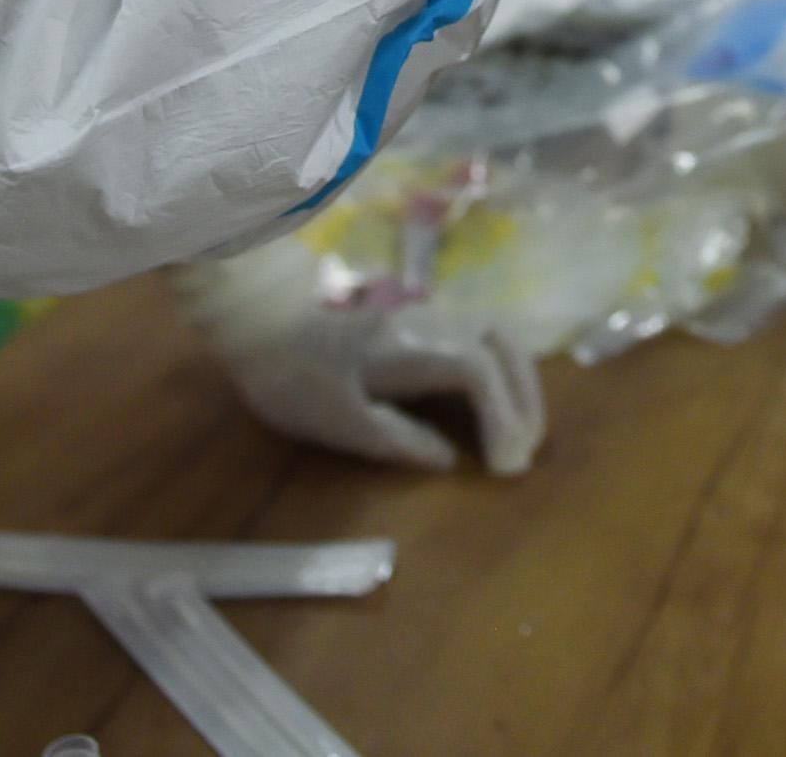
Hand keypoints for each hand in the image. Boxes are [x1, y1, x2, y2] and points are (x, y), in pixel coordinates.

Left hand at [176, 252, 546, 474]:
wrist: (260, 326)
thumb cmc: (293, 379)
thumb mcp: (338, 422)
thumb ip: (399, 440)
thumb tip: (451, 459)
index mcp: (408, 347)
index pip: (478, 370)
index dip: (502, 418)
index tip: (505, 468)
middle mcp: (429, 322)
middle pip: (502, 343)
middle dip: (525, 399)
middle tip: (525, 455)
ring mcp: (429, 316)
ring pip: (497, 334)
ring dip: (519, 381)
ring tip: (521, 431)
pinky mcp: (422, 323)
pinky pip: (481, 338)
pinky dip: (502, 370)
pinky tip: (496, 404)